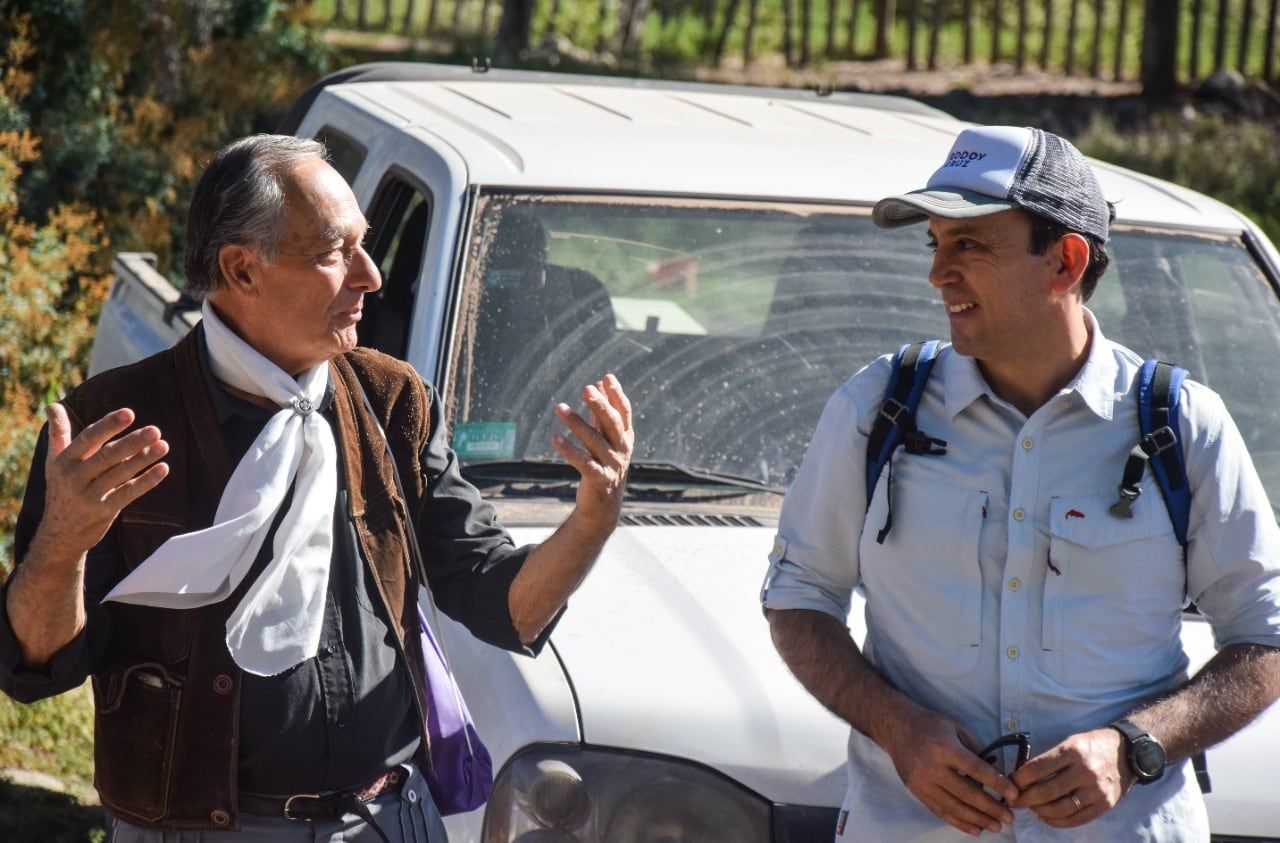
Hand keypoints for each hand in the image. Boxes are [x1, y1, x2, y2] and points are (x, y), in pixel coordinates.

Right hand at [36, 404, 169, 558]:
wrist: (58, 533)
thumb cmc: (62, 488)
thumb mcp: (54, 461)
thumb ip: (58, 433)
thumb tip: (53, 405)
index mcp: (64, 461)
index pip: (88, 439)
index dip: (109, 425)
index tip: (129, 413)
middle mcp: (74, 477)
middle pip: (107, 456)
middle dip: (132, 442)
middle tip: (155, 430)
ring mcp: (88, 496)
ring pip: (119, 474)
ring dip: (143, 459)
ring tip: (164, 445)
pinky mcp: (103, 511)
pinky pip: (127, 493)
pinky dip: (146, 481)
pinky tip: (163, 468)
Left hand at [551, 374, 633, 531]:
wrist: (603, 507)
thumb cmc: (604, 466)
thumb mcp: (605, 439)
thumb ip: (601, 413)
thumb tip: (598, 383)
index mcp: (625, 438)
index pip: (624, 413)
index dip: (616, 395)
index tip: (606, 377)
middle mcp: (622, 450)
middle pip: (612, 424)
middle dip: (600, 405)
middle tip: (586, 388)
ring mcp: (612, 466)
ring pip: (594, 440)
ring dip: (577, 423)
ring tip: (559, 408)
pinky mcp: (599, 480)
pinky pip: (583, 462)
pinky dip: (569, 450)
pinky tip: (554, 437)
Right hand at [882, 707, 1016, 835]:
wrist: (895, 727)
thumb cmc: (930, 725)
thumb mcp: (956, 728)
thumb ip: (975, 749)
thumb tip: (995, 772)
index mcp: (945, 747)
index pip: (976, 769)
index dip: (997, 783)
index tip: (1014, 795)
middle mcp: (932, 767)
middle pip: (966, 793)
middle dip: (991, 807)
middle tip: (1009, 817)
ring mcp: (922, 781)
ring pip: (954, 806)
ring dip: (977, 819)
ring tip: (996, 827)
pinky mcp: (916, 791)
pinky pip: (940, 811)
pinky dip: (959, 822)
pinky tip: (975, 829)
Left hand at [1011, 728, 1129, 827]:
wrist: (1128, 753)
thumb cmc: (1093, 745)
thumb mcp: (1071, 742)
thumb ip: (1050, 758)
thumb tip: (1024, 776)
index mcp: (1073, 751)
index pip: (1038, 768)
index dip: (1019, 779)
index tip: (1009, 783)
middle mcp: (1085, 771)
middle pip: (1046, 791)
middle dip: (1024, 798)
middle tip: (1013, 801)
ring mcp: (1096, 790)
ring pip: (1060, 808)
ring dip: (1039, 810)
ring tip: (1030, 807)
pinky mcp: (1104, 805)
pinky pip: (1076, 819)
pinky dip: (1057, 821)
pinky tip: (1046, 817)